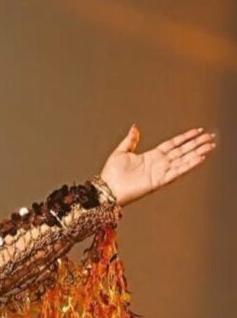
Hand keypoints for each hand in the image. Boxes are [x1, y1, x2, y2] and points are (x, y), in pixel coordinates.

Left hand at [99, 123, 216, 207]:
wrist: (106, 189)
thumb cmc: (110, 175)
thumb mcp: (121, 152)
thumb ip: (130, 140)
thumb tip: (135, 127)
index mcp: (151, 156)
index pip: (173, 144)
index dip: (185, 137)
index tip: (197, 131)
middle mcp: (158, 164)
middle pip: (182, 151)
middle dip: (196, 143)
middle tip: (210, 137)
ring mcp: (159, 172)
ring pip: (183, 160)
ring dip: (197, 152)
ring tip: (210, 146)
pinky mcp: (159, 181)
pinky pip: (177, 171)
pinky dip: (188, 165)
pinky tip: (199, 158)